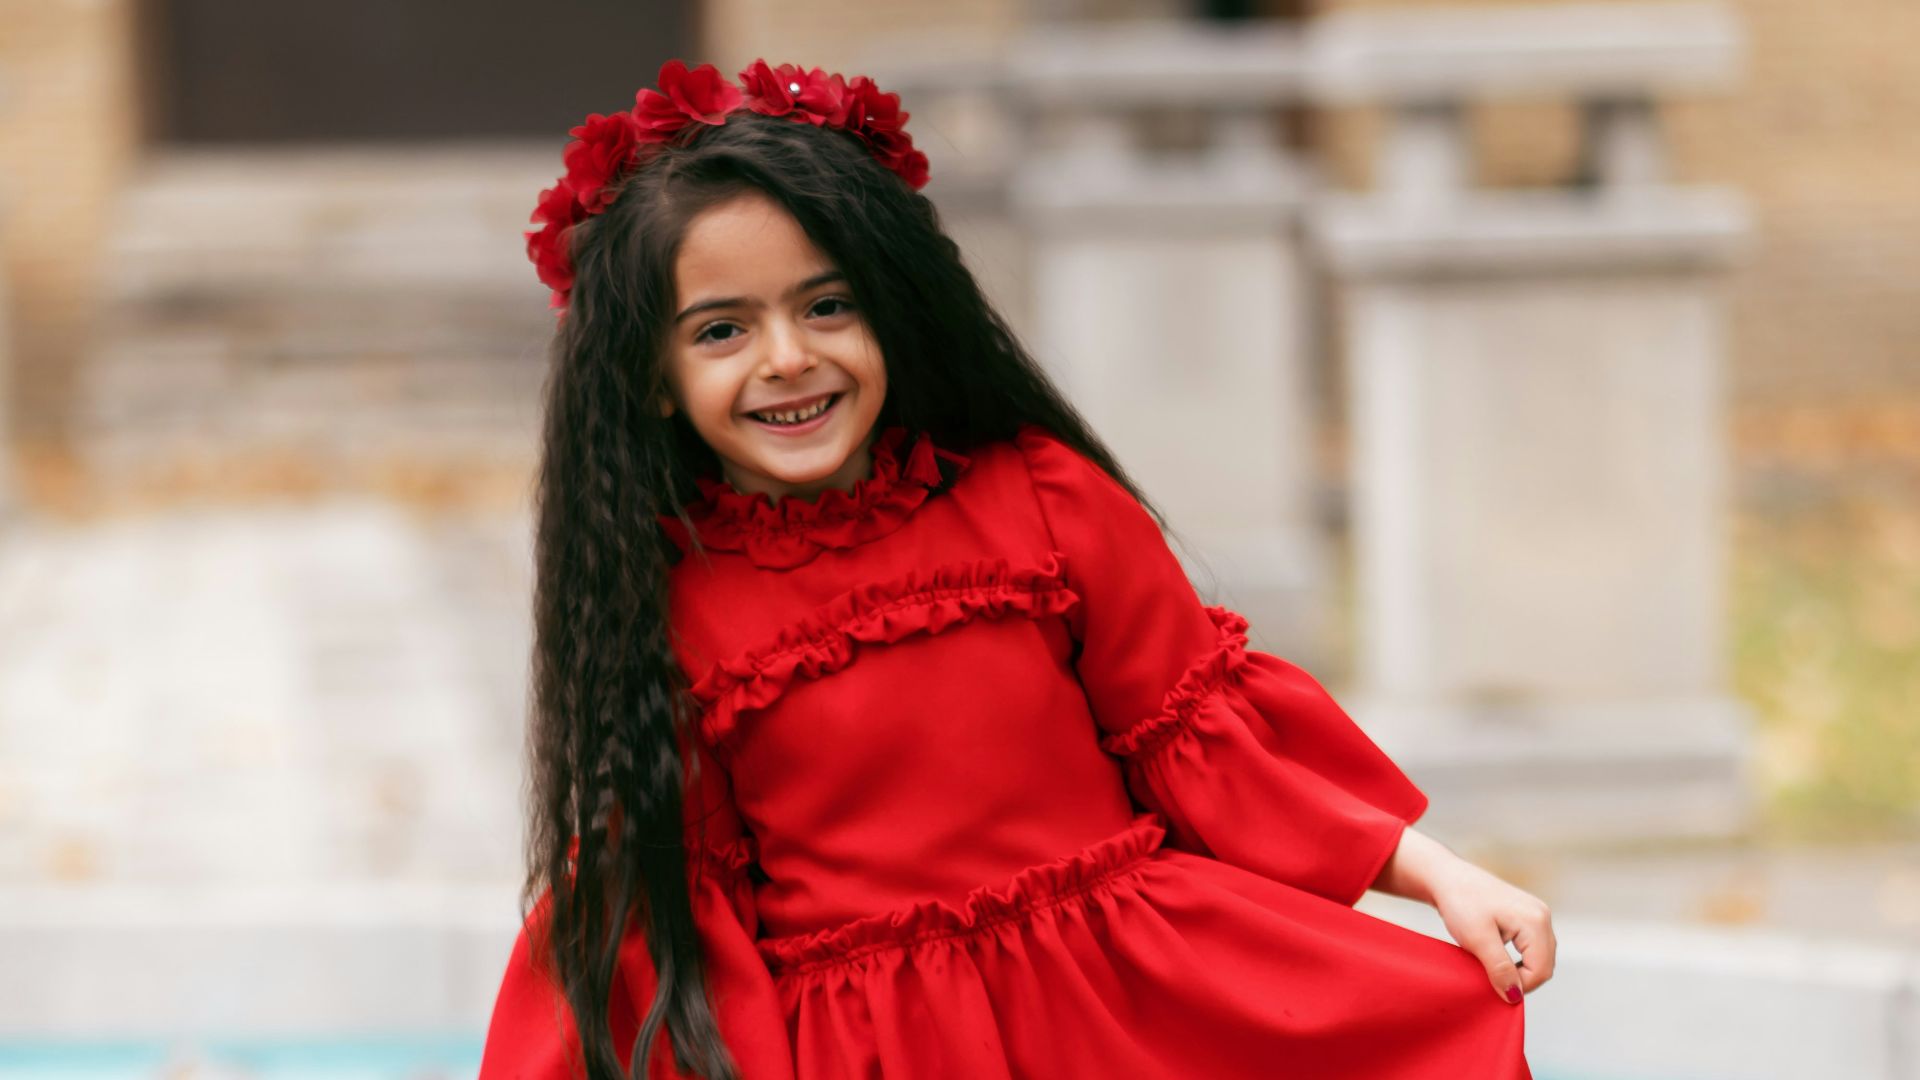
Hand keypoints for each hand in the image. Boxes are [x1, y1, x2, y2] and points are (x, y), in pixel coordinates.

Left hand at [1372, 827, 1555, 1004]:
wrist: (1445, 877)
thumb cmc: (1460, 903)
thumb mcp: (1477, 940)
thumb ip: (1499, 969)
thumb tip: (1514, 997)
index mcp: (1536, 921)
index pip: (1541, 971)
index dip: (1519, 986)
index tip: (1491, 985)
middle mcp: (1542, 916)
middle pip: (1544, 965)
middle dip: (1520, 979)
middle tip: (1490, 978)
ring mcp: (1537, 914)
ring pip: (1538, 958)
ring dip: (1518, 969)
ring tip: (1490, 966)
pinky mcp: (1527, 916)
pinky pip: (1531, 948)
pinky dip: (1516, 959)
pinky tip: (1496, 956)